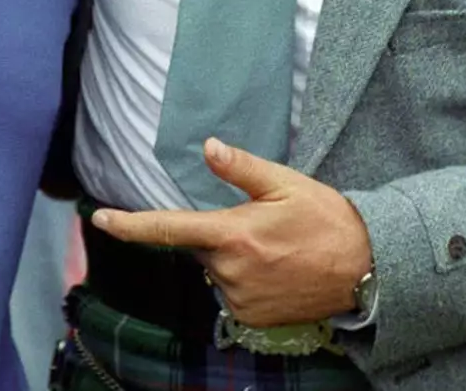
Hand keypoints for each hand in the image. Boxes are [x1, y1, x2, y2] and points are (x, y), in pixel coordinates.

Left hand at [91, 138, 372, 327]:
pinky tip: (275, 271)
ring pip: (216, 270)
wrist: (365, 270)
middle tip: (260, 225)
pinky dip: (245, 279)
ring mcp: (240, 299)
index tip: (99, 219)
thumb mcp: (285, 183)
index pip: (169, 228)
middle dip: (218, 234)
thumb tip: (209, 146)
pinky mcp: (252, 319)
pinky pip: (232, 292)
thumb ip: (241, 168)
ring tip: (275, 250)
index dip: (130, 225)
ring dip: (233, 258)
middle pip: (200, 247)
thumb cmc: (325, 219)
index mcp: (233, 234)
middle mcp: (230, 271)